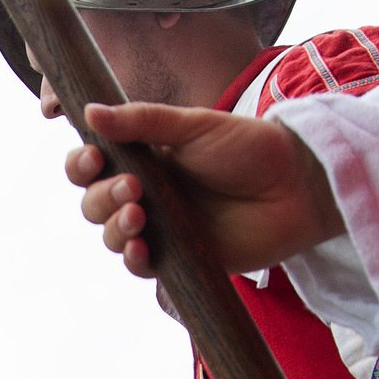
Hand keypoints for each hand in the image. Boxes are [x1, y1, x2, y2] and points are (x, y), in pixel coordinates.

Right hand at [65, 102, 344, 279]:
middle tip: (133, 189)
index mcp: (144, 158)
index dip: (82, 165)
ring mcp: (161, 228)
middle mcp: (147, 194)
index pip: (92, 166)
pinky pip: (141, 266)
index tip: (93, 158)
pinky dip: (134, 259)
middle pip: (95, 204)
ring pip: (112, 237)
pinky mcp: (180, 259)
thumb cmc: (250, 148)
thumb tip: (90, 112)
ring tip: (140, 216)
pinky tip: (142, 249)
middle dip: (102, 198)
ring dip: (115, 228)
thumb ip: (143, 121)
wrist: (297, 187)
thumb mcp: (195, 126)